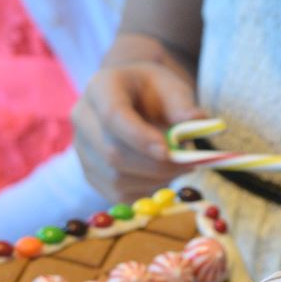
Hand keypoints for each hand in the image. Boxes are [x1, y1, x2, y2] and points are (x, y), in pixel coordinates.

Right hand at [74, 56, 203, 203]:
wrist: (133, 100)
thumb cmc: (154, 92)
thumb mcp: (171, 88)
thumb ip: (183, 105)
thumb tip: (197, 121)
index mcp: (101, 88)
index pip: (113, 116)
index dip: (139, 138)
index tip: (168, 152)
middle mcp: (82, 118)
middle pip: (112, 152)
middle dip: (155, 166)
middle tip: (189, 165)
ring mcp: (82, 150)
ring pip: (116, 178)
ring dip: (154, 180)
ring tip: (178, 168)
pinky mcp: (91, 174)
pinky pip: (118, 194)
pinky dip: (147, 190)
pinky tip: (162, 177)